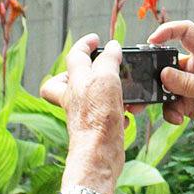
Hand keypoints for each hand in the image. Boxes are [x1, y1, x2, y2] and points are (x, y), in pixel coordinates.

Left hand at [40, 34, 125, 188]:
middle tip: (99, 68)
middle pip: (66, 81)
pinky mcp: (98, 129)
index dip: (84, 45)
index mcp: (75, 81)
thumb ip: (108, 60)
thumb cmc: (97, 118)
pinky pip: (107, 116)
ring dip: (110, 92)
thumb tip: (112, 47)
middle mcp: (76, 98)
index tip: (96, 39)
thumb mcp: (105, 79)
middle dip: (82, 72)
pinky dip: (118, 113)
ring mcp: (85, 115)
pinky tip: (127, 114)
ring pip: (90, 98)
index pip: (74, 56)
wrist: (99, 154)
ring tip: (126, 93)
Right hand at [147, 21, 193, 139]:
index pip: (186, 32)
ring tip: (162, 107)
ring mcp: (190, 86)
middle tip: (148, 82)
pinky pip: (171, 104)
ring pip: (166, 86)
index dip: (168, 31)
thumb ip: (189, 83)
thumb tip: (164, 75)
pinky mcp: (188, 103)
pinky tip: (178, 118)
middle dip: (157, 73)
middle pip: (169, 63)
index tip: (153, 41)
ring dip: (162, 97)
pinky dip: (170, 111)